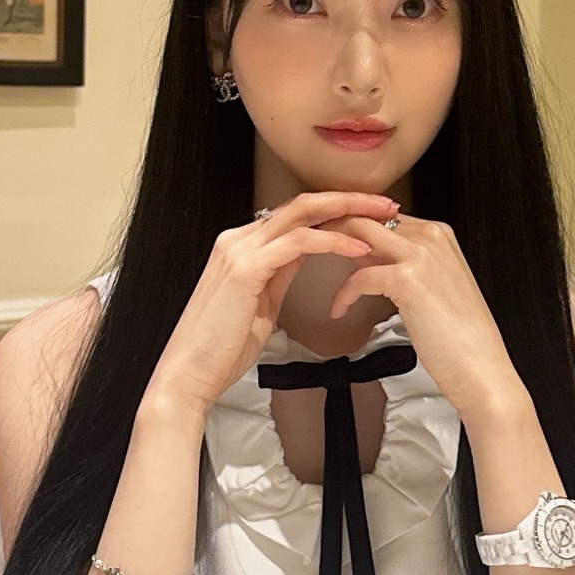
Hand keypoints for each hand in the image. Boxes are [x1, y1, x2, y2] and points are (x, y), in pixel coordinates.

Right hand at [145, 193, 395, 422]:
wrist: (188, 374)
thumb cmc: (221, 349)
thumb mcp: (259, 303)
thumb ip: (278, 275)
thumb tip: (306, 258)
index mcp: (242, 246)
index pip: (296, 214)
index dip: (336, 209)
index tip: (370, 214)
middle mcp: (238, 239)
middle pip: (303, 204)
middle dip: (349, 199)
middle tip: (386, 204)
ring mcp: (239, 250)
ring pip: (302, 214)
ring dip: (347, 212)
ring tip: (381, 218)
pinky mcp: (245, 268)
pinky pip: (297, 243)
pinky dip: (331, 241)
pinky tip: (356, 249)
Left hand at [325, 213, 528, 426]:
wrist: (482, 369)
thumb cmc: (462, 339)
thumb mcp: (437, 288)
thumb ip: (408, 266)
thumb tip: (369, 259)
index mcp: (441, 235)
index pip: (385, 215)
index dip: (354, 225)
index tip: (332, 238)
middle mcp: (431, 237)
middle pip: (368, 215)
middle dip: (335, 228)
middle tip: (312, 246)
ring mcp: (420, 255)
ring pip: (358, 233)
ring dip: (331, 249)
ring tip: (315, 268)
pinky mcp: (407, 280)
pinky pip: (359, 277)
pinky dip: (343, 294)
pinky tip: (339, 309)